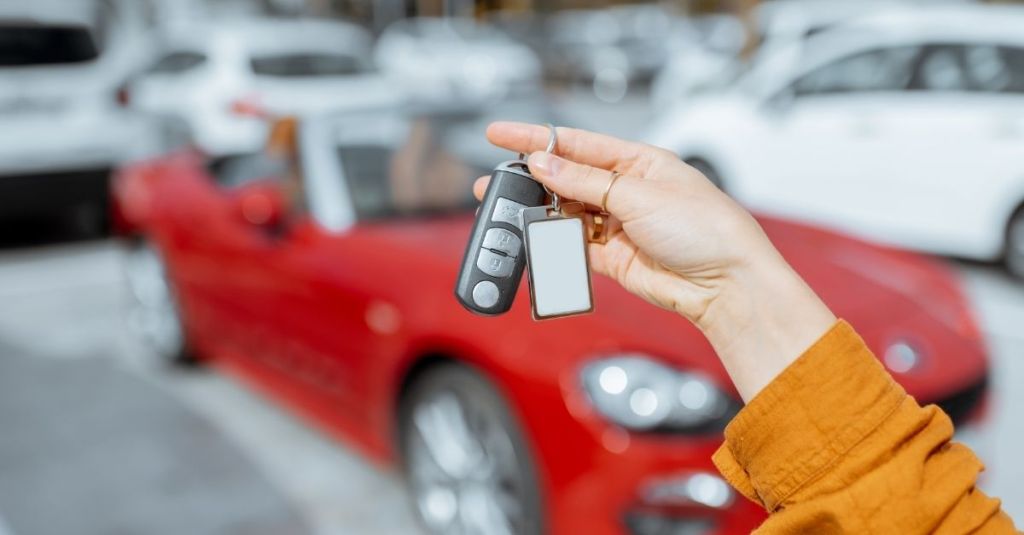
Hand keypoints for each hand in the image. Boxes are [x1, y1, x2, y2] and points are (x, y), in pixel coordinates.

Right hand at [477, 122, 835, 400]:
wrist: (726, 284)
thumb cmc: (704, 229)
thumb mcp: (640, 194)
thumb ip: (586, 181)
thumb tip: (543, 163)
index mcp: (638, 162)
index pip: (577, 144)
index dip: (536, 138)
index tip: (499, 134)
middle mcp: (626, 190)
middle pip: (566, 178)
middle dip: (530, 179)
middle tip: (493, 181)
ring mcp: (618, 224)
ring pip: (566, 213)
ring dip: (538, 213)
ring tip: (507, 212)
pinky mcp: (613, 258)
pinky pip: (573, 247)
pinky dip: (554, 244)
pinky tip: (536, 240)